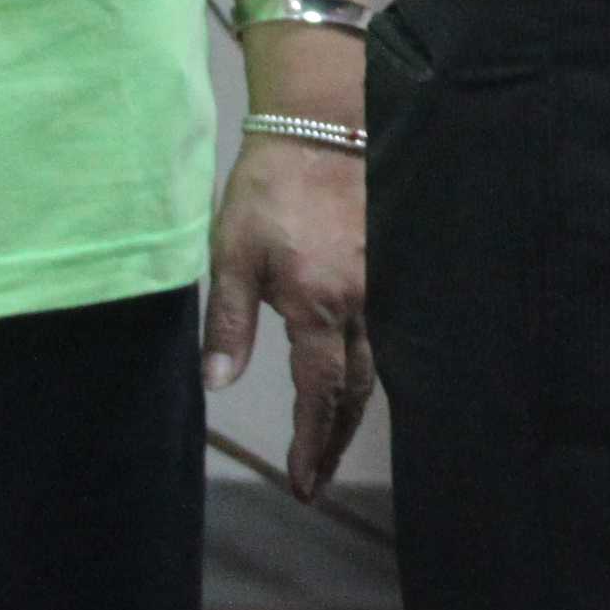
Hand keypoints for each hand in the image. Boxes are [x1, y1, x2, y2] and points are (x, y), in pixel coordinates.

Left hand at [207, 39, 372, 499]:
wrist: (320, 127)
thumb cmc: (268, 189)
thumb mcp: (231, 254)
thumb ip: (228, 323)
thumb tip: (218, 384)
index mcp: (318, 304)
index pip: (319, 393)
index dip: (311, 442)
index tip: (301, 482)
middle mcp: (360, 302)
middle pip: (357, 390)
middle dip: (336, 439)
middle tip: (316, 475)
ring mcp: (382, 283)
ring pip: (379, 363)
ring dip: (357, 409)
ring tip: (335, 439)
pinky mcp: (391, 264)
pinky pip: (391, 330)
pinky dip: (376, 366)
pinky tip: (364, 377)